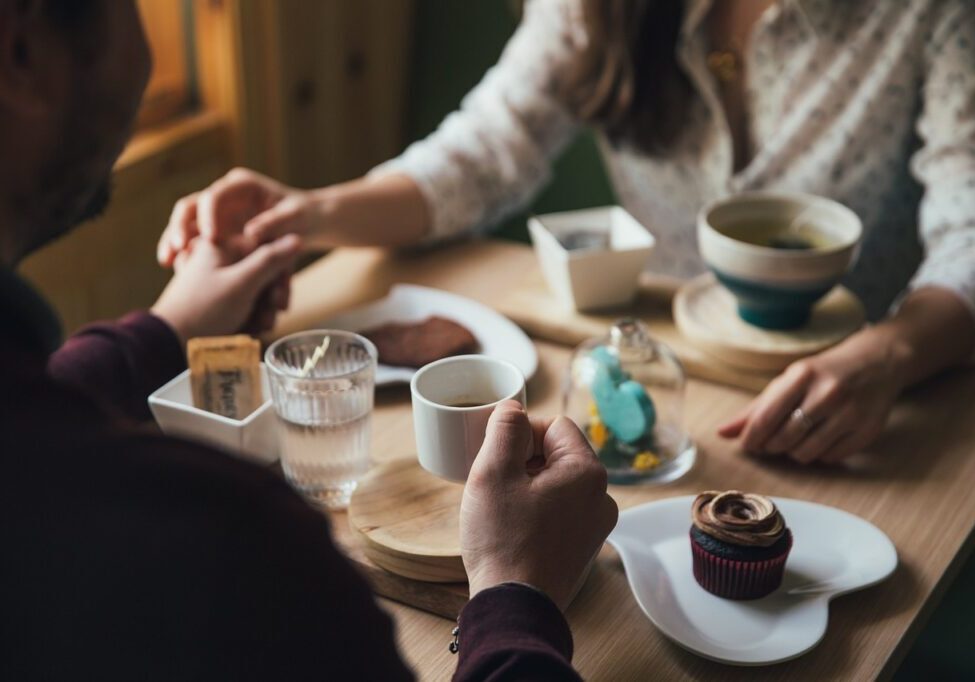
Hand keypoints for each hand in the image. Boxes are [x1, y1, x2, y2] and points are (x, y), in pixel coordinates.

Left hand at [151, 234, 300, 343]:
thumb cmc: (203, 310)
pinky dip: (250, 316)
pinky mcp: (217, 299)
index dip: (279, 273)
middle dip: (270, 297)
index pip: (267, 249)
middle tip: (271, 316)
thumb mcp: (242, 283)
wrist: (169, 342)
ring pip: (256, 290)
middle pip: (263, 271)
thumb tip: (296, 237)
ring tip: (258, 327)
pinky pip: (244, 303)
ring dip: (263, 310)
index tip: (279, 296)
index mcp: (222, 245)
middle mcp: (220, 259)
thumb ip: (270, 260)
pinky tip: (249, 330)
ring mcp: (218, 280)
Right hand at [157, 168, 314, 266]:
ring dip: (174, 240)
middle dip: (180, 226)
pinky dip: (183, 252)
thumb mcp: (295, 218)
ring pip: (186, 223)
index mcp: (242, 185)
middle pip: (191, 206)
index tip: (210, 238)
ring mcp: (217, 213)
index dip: (209, 215)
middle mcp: (225, 195)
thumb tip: (251, 233)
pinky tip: (175, 268)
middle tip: (177, 248)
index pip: (215, 195)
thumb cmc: (304, 216)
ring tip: (167, 261)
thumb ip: (275, 223)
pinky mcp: (216, 230)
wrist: (308, 223)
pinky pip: (193, 240)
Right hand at [460, 401, 618, 610]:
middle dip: (523, 460)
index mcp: (587, 472)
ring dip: (528, 486)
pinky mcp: (583, 546)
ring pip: (557, 483)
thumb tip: (513, 408)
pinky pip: (560, 510)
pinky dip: (536, 510)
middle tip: (495, 484)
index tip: (497, 457)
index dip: (521, 434)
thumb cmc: (503, 540)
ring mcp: (595, 525)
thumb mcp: (493, 472)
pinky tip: (512, 528)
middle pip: (557, 454)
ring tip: (502, 508)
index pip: (554, 425)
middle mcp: (602, 496)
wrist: (514, 606)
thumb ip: (504, 428)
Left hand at [717, 329, 910, 463]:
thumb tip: (722, 433)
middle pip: (784, 439)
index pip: (766, 417)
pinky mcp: (868, 431)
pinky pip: (830, 458)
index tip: (747, 445)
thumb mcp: (789, 380)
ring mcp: (851, 413)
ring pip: (806, 453)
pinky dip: (819, 455)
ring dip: (794, 453)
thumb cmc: (823, 373)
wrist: (878, 362)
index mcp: (803, 376)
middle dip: (771, 446)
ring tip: (796, 439)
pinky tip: (820, 439)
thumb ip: (755, 408)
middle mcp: (828, 393)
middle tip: (771, 442)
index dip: (751, 438)